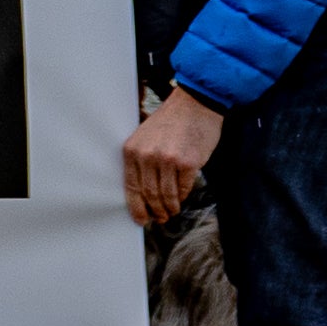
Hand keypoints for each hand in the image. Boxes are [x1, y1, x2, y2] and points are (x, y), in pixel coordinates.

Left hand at [121, 85, 222, 226]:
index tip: (140, 220)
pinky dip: (182, 197)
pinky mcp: (188, 163)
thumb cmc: (170, 122)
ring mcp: (168, 160)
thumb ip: (141, 160)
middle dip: (155, 210)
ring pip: (166, 195)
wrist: (195, 105)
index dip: (136, 207)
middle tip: (160, 218)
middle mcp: (147, 156)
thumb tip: (142, 192)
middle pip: (149, 194)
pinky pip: (183, 188)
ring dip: (169, 207)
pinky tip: (181, 200)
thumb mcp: (144, 137)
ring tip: (171, 212)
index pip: (131, 187)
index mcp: (132, 150)